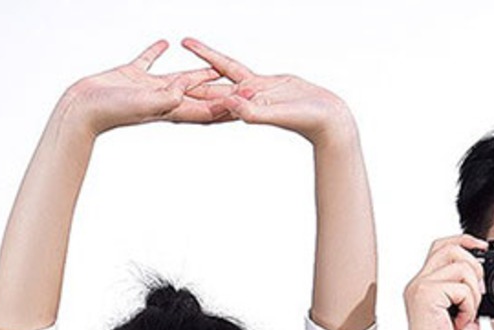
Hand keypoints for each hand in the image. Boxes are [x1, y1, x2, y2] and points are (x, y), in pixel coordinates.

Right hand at [63, 39, 229, 135]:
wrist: (82, 109)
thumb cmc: (109, 112)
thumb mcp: (143, 104)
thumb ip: (165, 98)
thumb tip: (183, 91)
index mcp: (169, 110)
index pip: (206, 110)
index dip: (228, 107)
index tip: (247, 103)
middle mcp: (163, 101)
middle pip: (198, 98)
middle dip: (220, 96)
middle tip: (239, 92)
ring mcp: (147, 88)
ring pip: (178, 80)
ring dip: (197, 76)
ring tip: (213, 69)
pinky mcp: (131, 75)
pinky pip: (148, 61)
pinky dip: (156, 52)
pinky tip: (164, 43)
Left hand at [180, 38, 352, 145]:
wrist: (326, 118)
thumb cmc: (306, 121)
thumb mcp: (277, 114)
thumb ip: (254, 111)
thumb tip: (230, 104)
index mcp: (241, 112)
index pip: (209, 105)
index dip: (189, 97)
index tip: (167, 90)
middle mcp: (242, 103)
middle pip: (209, 91)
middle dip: (188, 82)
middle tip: (166, 71)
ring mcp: (251, 93)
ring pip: (221, 76)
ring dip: (203, 63)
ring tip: (186, 43)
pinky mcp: (262, 83)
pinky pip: (236, 69)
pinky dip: (224, 61)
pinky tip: (211, 53)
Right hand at [403, 235, 488, 329]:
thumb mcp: (464, 314)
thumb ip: (467, 291)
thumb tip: (482, 274)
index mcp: (423, 288)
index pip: (442, 246)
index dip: (465, 242)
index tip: (483, 249)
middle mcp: (417, 285)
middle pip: (450, 246)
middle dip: (474, 267)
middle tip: (477, 296)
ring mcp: (419, 288)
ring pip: (460, 264)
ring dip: (473, 291)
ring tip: (466, 315)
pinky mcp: (425, 296)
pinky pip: (460, 285)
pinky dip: (469, 305)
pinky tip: (460, 323)